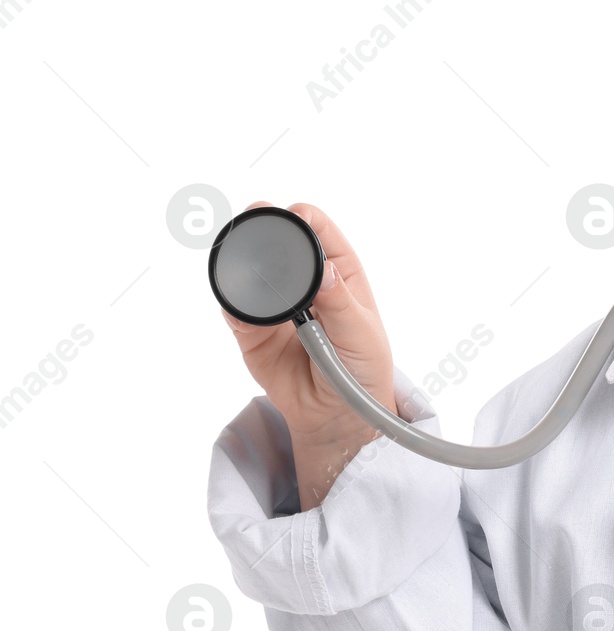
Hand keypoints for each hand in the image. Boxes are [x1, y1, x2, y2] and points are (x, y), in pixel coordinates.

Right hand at [220, 202, 398, 507]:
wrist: (337, 415)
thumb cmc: (362, 368)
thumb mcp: (361, 335)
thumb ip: (340, 304)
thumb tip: (324, 272)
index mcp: (339, 273)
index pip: (320, 232)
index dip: (307, 218)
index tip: (297, 215)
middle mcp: (304, 282)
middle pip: (280, 243)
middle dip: (267, 228)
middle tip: (258, 220)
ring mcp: (275, 304)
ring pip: (252, 271)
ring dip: (244, 260)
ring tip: (243, 259)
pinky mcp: (251, 331)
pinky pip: (235, 311)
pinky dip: (233, 304)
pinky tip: (241, 306)